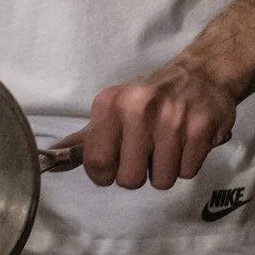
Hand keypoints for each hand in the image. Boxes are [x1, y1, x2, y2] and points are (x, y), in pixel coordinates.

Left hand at [81, 60, 236, 189]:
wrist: (203, 73)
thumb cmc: (152, 96)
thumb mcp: (116, 107)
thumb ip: (87, 137)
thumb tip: (51, 157)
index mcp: (111, 103)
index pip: (97, 162)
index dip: (106, 173)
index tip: (117, 164)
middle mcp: (139, 108)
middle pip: (129, 180)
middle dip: (139, 173)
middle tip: (148, 152)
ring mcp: (172, 119)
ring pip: (161, 180)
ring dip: (166, 169)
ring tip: (170, 145)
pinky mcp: (201, 129)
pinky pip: (187, 172)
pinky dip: (187, 163)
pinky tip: (187, 142)